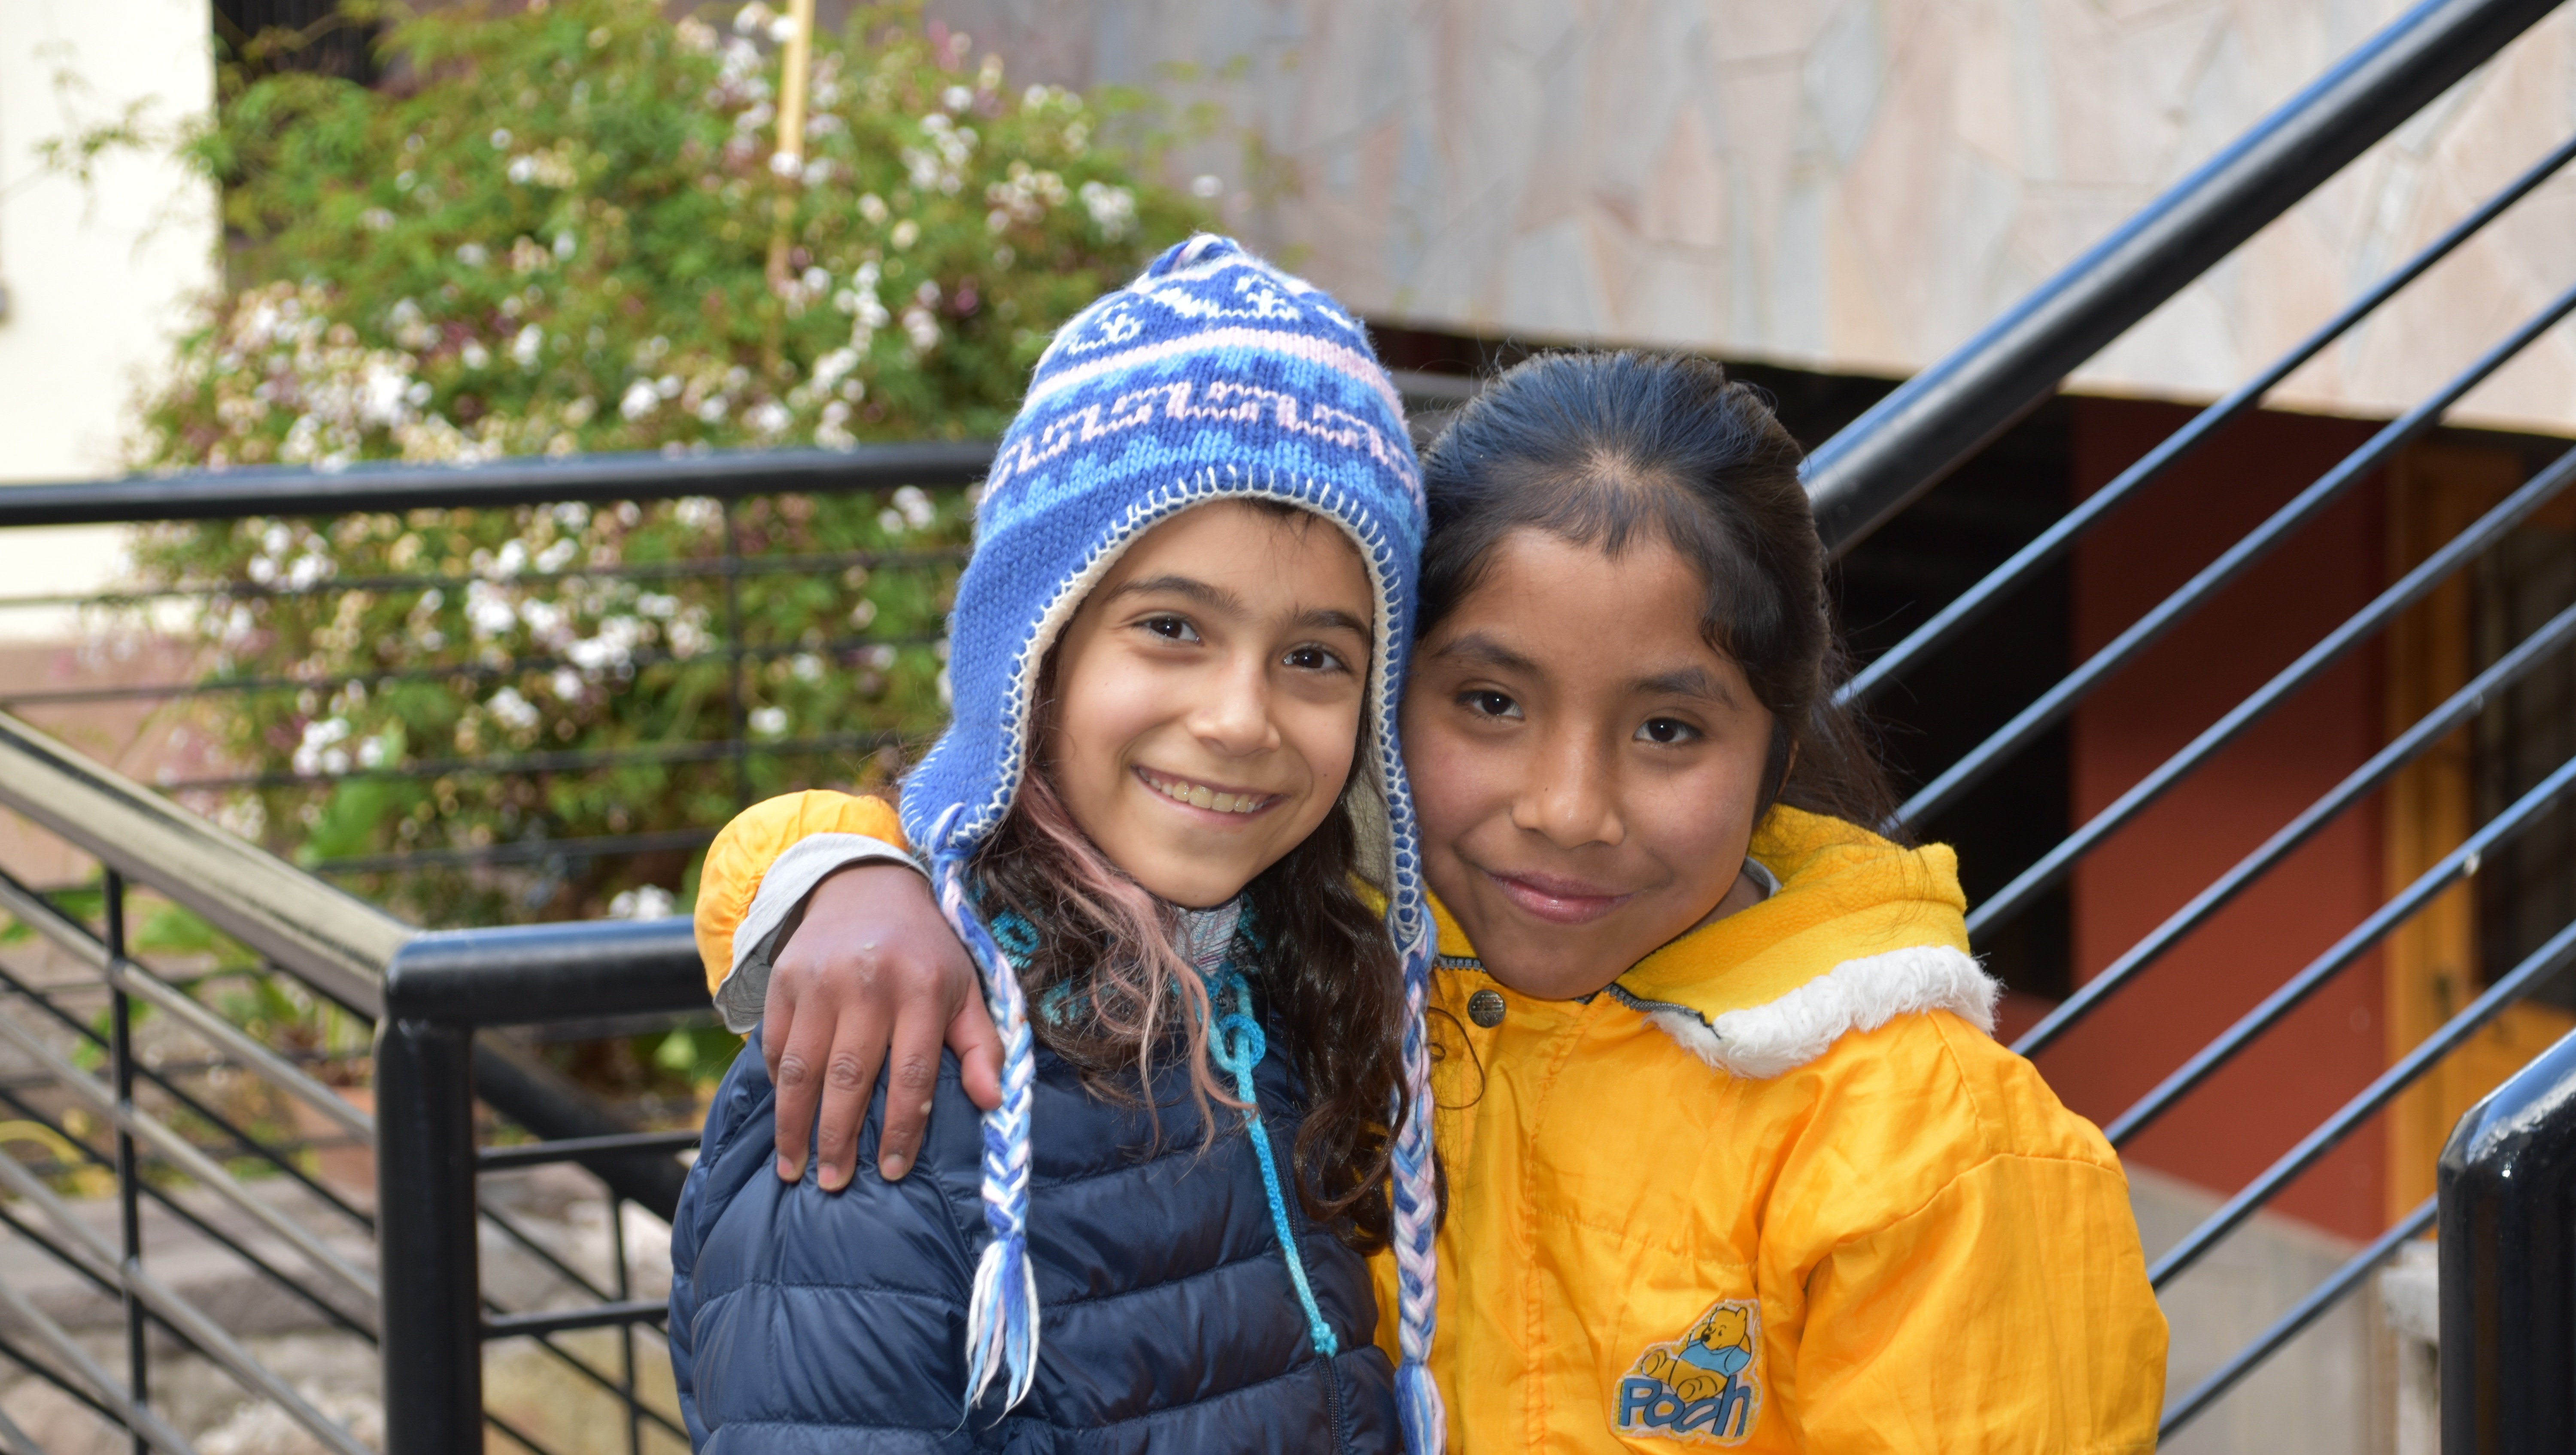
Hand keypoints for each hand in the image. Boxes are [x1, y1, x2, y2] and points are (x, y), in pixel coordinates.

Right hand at [761, 861, 998, 1189]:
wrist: (867, 885)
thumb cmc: (925, 951)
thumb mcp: (966, 988)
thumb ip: (982, 1046)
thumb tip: (993, 1102)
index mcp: (923, 989)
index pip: (913, 1074)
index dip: (903, 1128)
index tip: (892, 1172)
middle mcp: (869, 983)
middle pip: (850, 1077)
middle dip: (839, 1138)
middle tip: (833, 1183)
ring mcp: (820, 980)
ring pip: (801, 1067)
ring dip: (794, 1125)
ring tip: (794, 1168)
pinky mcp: (784, 978)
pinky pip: (774, 1043)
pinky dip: (777, 1084)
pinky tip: (784, 1116)